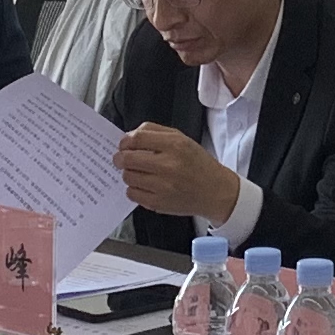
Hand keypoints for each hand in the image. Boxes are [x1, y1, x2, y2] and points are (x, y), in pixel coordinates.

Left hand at [113, 125, 238, 224]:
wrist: (215, 191)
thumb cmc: (197, 164)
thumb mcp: (182, 139)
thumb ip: (154, 132)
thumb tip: (129, 135)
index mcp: (175, 145)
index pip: (137, 139)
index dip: (124, 141)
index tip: (123, 144)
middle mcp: (168, 165)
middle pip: (128, 159)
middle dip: (120, 158)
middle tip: (120, 159)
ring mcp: (163, 186)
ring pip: (128, 177)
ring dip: (128, 173)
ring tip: (137, 172)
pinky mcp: (159, 203)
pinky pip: (132, 194)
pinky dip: (133, 188)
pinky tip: (142, 185)